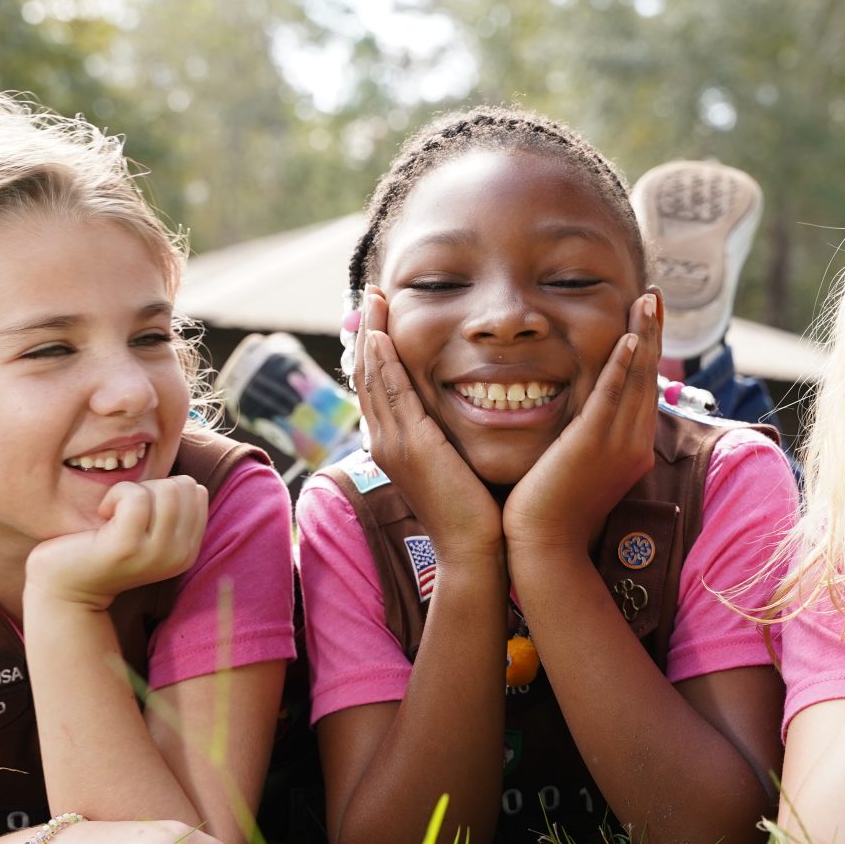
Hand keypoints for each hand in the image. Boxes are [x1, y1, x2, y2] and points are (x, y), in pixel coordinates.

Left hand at [25, 475, 207, 610]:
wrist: (66, 588)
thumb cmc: (102, 548)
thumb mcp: (150, 533)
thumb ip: (171, 511)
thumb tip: (186, 482)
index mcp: (187, 550)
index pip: (196, 491)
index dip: (164, 489)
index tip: (139, 509)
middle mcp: (180, 555)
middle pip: (183, 486)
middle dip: (150, 487)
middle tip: (124, 510)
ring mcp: (156, 553)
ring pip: (165, 489)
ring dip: (132, 491)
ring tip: (114, 512)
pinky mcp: (128, 547)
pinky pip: (136, 497)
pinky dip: (116, 494)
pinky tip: (103, 513)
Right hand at [355, 288, 501, 559]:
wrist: (476, 550)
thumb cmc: (478, 511)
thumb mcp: (457, 463)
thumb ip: (451, 435)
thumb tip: (468, 408)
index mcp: (394, 445)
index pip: (377, 385)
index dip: (376, 347)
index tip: (381, 315)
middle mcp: (385, 441)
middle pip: (367, 374)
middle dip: (368, 331)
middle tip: (372, 294)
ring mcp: (393, 444)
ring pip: (373, 378)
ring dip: (372, 335)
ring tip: (375, 300)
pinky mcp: (410, 447)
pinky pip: (391, 394)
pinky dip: (385, 362)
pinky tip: (384, 336)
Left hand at [503, 291, 659, 555]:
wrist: (544, 550)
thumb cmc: (551, 515)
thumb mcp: (577, 470)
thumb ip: (584, 442)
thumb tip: (580, 421)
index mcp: (631, 451)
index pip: (642, 390)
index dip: (645, 352)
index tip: (644, 319)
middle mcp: (633, 445)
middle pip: (647, 378)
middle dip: (651, 333)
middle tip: (653, 295)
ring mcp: (617, 446)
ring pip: (635, 380)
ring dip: (642, 336)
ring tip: (646, 300)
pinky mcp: (593, 446)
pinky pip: (611, 397)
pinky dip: (621, 366)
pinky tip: (627, 338)